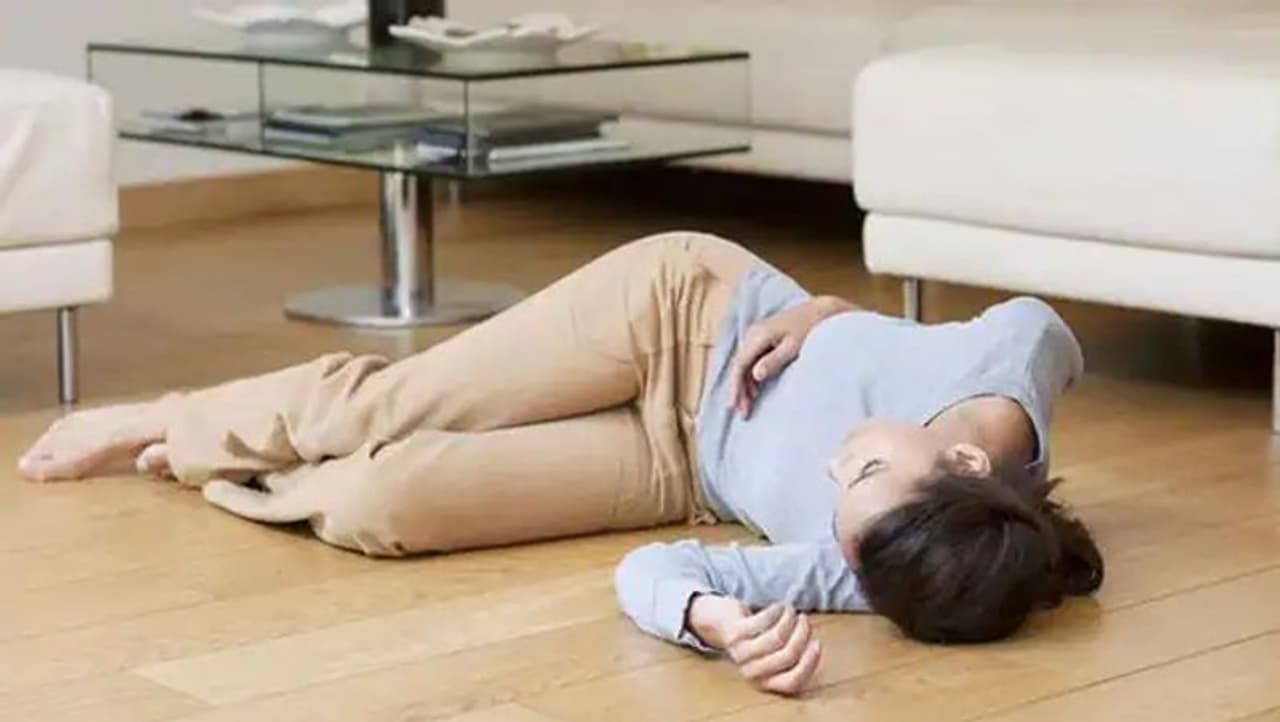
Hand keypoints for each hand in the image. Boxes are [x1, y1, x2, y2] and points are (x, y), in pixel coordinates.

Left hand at [687, 597, 822, 695]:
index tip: (817, 643)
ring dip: (790, 619)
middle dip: (802, 634)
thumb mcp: (772, 653)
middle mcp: (751, 672)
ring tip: (791, 610)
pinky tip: (777, 606)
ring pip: (777, 637)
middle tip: (804, 620)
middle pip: (788, 655)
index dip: (810, 663)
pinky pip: (764, 621)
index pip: (793, 682)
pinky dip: (776, 610)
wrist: (717, 623)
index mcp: (764, 682)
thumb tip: (814, 647)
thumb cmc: (753, 638)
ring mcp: (741, 654)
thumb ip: (793, 655)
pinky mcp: (734, 634)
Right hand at [730, 296, 852, 417]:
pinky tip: (754, 392)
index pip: (740, 364)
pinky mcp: (763, 340)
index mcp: (758, 335)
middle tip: (742, 413)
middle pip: (740, 366)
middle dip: (739, 390)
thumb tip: (756, 375)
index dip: (736, 386)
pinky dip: (751, 378)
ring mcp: (756, 336)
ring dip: (744, 385)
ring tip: (747, 407)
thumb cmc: (810, 329)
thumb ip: (774, 360)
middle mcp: (753, 334)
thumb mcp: (794, 346)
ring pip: (744, 365)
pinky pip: (751, 361)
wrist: (819, 313)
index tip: (735, 405)